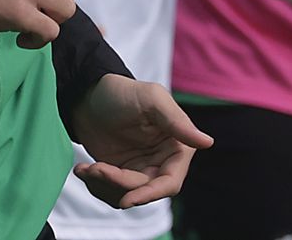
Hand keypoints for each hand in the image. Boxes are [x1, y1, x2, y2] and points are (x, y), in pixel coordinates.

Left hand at [70, 75, 212, 208]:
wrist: (88, 95)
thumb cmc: (122, 92)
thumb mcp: (151, 99)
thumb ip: (177, 121)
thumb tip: (207, 142)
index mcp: (177, 146)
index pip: (170, 182)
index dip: (150, 194)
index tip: (127, 199)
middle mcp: (162, 161)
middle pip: (145, 191)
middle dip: (117, 184)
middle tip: (96, 170)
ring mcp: (140, 169)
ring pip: (126, 195)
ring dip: (103, 186)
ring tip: (85, 168)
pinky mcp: (120, 173)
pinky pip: (112, 193)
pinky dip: (96, 186)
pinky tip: (83, 169)